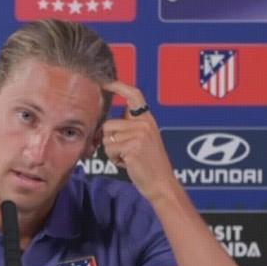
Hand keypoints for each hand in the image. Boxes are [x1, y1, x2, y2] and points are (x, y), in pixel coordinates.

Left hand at [99, 80, 179, 202]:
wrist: (161, 183)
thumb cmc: (149, 165)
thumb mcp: (143, 140)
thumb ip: (129, 128)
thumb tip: (105, 123)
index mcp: (147, 119)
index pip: (134, 94)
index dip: (118, 86)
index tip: (105, 82)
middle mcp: (144, 123)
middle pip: (108, 123)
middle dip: (109, 140)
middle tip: (124, 152)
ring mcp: (139, 134)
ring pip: (107, 137)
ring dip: (112, 151)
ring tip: (127, 158)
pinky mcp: (132, 146)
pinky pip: (109, 149)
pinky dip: (114, 159)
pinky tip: (127, 163)